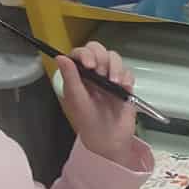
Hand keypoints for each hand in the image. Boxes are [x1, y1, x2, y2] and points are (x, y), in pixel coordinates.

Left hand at [58, 42, 139, 163]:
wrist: (110, 139)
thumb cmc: (88, 122)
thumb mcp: (77, 100)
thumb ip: (70, 78)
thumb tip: (60, 56)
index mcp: (78, 76)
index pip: (80, 54)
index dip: (85, 54)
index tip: (90, 65)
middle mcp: (93, 73)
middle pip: (98, 50)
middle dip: (102, 58)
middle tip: (102, 74)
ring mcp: (109, 78)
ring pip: (114, 58)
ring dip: (115, 67)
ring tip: (114, 83)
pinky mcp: (124, 85)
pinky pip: (128, 72)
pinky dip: (127, 78)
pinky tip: (124, 89)